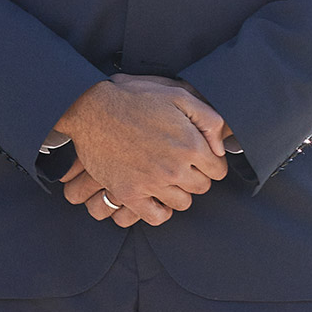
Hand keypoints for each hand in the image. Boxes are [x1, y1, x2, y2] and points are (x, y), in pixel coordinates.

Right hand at [51, 75, 229, 226]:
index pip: (218, 170)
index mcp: (190, 144)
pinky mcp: (129, 193)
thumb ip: (209, 119)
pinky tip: (156, 196)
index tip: (200, 156)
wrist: (90, 107)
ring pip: (182, 203)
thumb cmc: (134, 98)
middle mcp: (174, 168)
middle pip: (202, 187)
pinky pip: (156, 217)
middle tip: (182, 164)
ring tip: (167, 177)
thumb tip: (220, 147)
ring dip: (178, 191)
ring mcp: (151, 183)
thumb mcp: (178, 95)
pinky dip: (160, 210)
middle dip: (196, 176)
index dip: (211, 161)